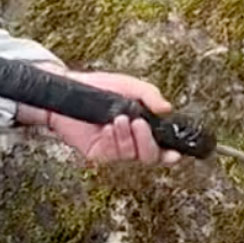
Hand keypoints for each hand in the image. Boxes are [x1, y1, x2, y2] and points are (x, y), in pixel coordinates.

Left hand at [19, 69, 180, 165]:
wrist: (68, 91)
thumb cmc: (99, 87)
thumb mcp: (128, 85)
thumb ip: (149, 95)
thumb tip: (167, 108)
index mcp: (144, 128)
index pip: (162, 147)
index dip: (171, 154)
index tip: (175, 153)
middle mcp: (132, 142)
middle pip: (150, 156)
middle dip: (147, 142)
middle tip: (140, 124)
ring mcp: (115, 149)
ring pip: (131, 154)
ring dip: (127, 137)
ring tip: (118, 119)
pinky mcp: (98, 153)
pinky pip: (111, 154)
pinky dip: (112, 140)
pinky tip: (107, 128)